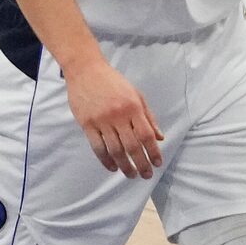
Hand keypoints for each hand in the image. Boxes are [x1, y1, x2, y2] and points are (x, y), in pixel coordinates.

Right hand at [64, 56, 163, 177]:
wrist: (85, 69)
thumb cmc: (112, 81)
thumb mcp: (135, 94)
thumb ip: (148, 116)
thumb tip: (160, 138)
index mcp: (132, 107)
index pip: (146, 135)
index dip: (153, 152)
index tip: (157, 164)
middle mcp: (118, 115)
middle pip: (132, 147)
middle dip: (141, 164)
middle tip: (146, 175)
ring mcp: (101, 120)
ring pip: (115, 150)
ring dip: (125, 166)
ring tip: (131, 174)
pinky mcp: (87, 123)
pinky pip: (98, 147)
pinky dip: (106, 160)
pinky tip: (113, 167)